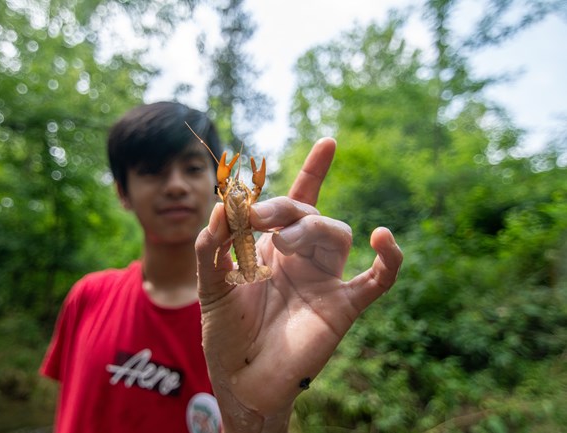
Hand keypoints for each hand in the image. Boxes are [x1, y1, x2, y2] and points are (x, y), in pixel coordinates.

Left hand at [195, 138, 402, 432]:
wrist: (241, 379)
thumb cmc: (226, 332)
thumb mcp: (210, 283)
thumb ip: (212, 245)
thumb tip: (222, 207)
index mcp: (273, 247)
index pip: (296, 202)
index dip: (314, 172)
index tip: (330, 142)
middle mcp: (302, 258)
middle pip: (308, 213)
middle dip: (282, 208)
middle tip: (255, 218)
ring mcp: (326, 280)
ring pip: (336, 234)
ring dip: (310, 228)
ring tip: (280, 242)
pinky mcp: (343, 306)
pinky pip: (379, 279)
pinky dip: (389, 260)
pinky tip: (384, 238)